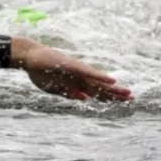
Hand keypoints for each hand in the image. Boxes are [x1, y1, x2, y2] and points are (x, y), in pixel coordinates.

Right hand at [10, 37, 132, 101]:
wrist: (28, 57)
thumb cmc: (38, 71)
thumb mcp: (52, 88)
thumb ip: (68, 94)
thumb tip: (85, 98)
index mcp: (74, 83)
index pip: (95, 92)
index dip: (108, 97)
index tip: (121, 102)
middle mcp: (78, 77)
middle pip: (100, 88)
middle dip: (115, 94)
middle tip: (132, 98)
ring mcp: (76, 71)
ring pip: (98, 81)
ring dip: (113, 87)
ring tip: (127, 92)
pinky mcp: (72, 65)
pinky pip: (88, 72)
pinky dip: (100, 76)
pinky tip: (111, 80)